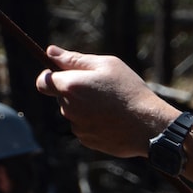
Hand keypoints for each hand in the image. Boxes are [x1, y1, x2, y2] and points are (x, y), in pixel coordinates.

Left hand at [35, 45, 176, 157]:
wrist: (150, 126)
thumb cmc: (130, 91)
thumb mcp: (108, 65)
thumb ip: (75, 59)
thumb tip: (50, 51)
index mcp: (70, 86)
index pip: (43, 82)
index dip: (52, 77)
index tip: (67, 76)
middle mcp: (68, 108)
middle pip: (61, 98)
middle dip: (76, 93)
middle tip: (103, 91)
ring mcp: (77, 127)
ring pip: (74, 114)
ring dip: (86, 109)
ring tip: (112, 107)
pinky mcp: (87, 141)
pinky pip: (85, 128)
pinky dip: (95, 124)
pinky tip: (114, 121)